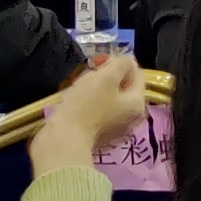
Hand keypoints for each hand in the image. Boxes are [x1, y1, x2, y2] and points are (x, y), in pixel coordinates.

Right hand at [28, 52, 152, 173]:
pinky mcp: (98, 133)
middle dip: (105, 75)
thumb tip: (127, 61)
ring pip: (108, 96)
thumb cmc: (86, 105)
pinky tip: (75, 99)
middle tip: (87, 74)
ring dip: (94, 87)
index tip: (97, 61)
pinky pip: (98, 109)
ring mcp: (115, 128)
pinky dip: (88, 101)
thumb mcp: (106, 77)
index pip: (135, 73)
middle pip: (122, 85)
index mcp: (138, 104)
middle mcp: (131, 117)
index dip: (117, 62)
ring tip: (78, 85)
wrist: (62, 140)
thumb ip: (121, 64)